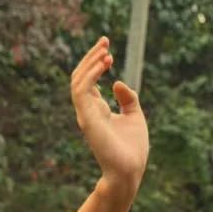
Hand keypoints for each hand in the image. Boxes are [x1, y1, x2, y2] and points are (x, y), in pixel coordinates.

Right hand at [71, 37, 148, 188]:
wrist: (130, 170)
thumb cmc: (133, 149)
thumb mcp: (135, 116)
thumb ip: (128, 99)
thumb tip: (117, 82)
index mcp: (97, 110)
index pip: (88, 81)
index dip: (95, 63)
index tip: (108, 48)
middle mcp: (88, 110)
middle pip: (80, 77)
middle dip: (91, 57)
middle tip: (105, 41)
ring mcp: (86, 114)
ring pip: (77, 81)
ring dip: (90, 63)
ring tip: (106, 51)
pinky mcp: (87, 118)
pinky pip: (81, 91)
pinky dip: (90, 75)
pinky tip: (104, 64)